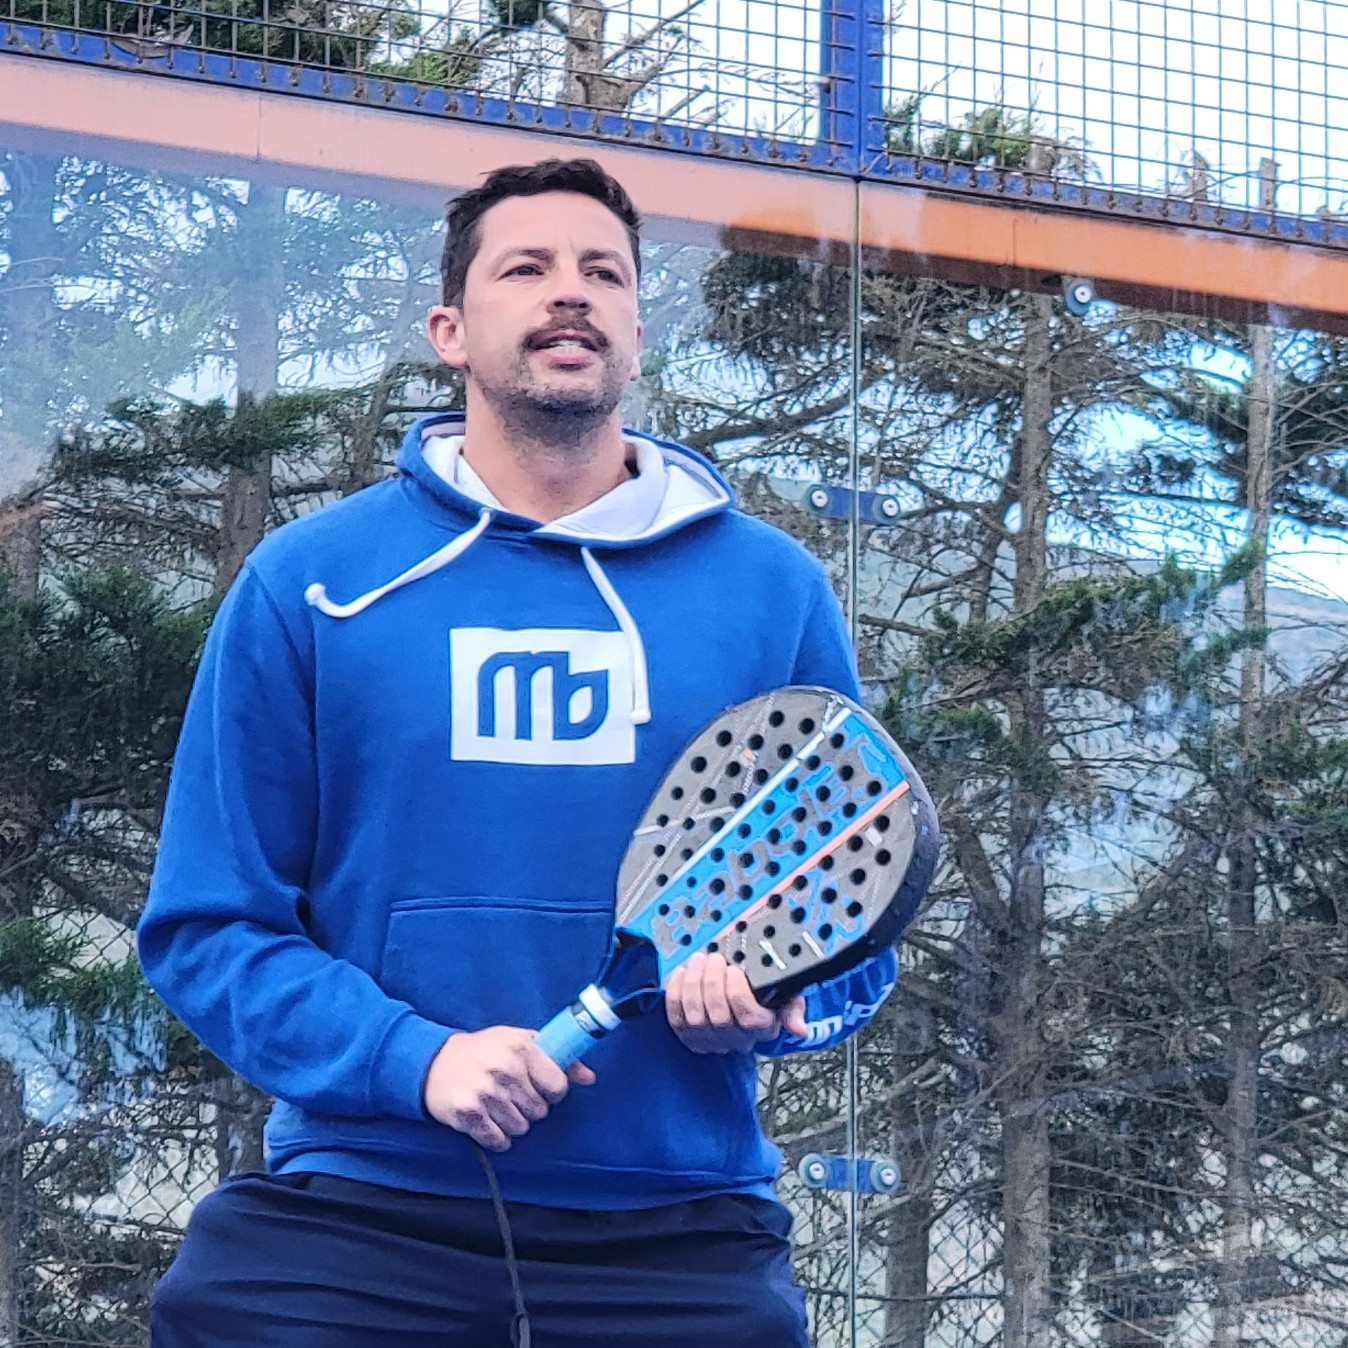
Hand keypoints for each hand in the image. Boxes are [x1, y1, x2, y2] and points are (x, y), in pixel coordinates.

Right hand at [422, 1026, 595, 1151]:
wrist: (433, 1061)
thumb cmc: (483, 1050)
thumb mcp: (520, 1041)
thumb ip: (558, 1058)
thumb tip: (590, 1077)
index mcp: (521, 1047)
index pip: (558, 1086)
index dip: (552, 1092)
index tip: (541, 1088)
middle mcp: (505, 1070)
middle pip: (540, 1111)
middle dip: (530, 1108)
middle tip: (513, 1096)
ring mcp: (486, 1094)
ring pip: (521, 1129)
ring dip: (513, 1122)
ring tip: (498, 1105)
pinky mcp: (468, 1115)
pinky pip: (499, 1141)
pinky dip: (497, 1137)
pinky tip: (489, 1121)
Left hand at [665, 952, 808, 1053]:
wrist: (740, 1003)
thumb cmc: (764, 995)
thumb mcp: (786, 996)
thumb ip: (793, 1009)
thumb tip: (798, 1028)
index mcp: (763, 1028)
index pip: (749, 1019)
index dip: (738, 994)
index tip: (734, 969)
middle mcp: (736, 1040)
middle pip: (720, 1018)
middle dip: (712, 983)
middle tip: (713, 958)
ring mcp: (709, 1040)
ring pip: (695, 1018)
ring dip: (693, 984)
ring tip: (699, 960)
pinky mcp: (687, 1036)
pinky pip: (676, 1018)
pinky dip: (676, 993)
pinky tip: (682, 973)